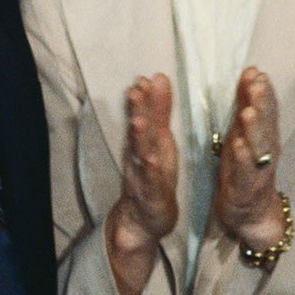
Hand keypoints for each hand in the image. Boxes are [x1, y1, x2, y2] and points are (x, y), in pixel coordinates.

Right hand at [106, 73, 178, 294]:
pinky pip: (151, 183)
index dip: (143, 98)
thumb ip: (159, 110)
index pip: (143, 116)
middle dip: (137, 111)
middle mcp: (140, 156)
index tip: (143, 78)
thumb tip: (157, 77)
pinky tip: (152, 161)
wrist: (143, 217)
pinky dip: (151, 172)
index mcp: (145, 141)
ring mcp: (143, 176)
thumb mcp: (159, 139)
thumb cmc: (153, 173)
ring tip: (139, 121)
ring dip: (139, 139)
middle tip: (135, 90)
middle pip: (138, 132)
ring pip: (140, 155)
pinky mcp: (152, 196)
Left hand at [213, 67, 284, 252]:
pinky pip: (246, 173)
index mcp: (264, 135)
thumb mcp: (243, 131)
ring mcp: (258, 170)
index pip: (267, 109)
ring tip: (248, 111)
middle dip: (263, 104)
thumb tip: (252, 71)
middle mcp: (266, 150)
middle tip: (258, 84)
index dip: (264, 92)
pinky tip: (238, 145)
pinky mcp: (246, 189)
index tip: (258, 73)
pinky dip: (243, 159)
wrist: (251, 212)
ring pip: (260, 147)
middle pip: (267, 125)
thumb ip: (247, 102)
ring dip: (255, 128)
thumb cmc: (245, 165)